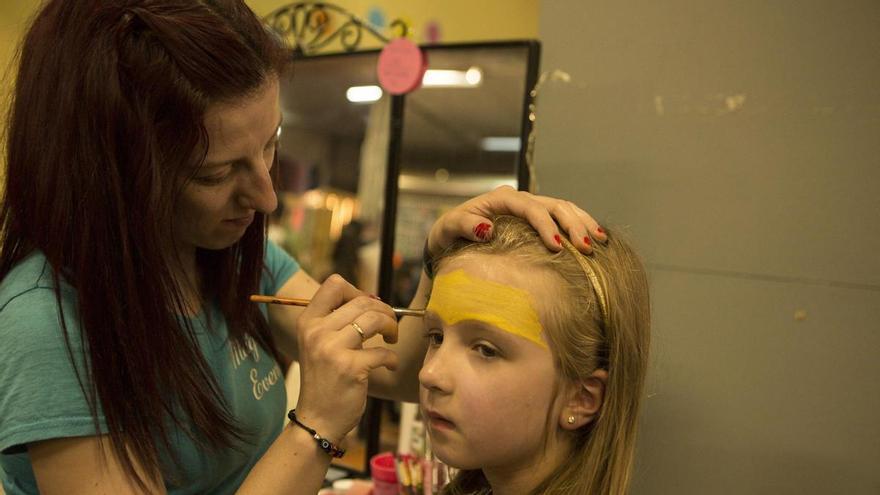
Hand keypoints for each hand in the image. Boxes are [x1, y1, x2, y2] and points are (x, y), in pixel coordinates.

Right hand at [293, 275, 398, 441]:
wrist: (317, 419)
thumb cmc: (325, 380)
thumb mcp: (319, 345)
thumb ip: (338, 321)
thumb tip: (373, 300)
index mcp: (308, 322)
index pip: (334, 284)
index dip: (358, 291)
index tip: (369, 308)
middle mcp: (316, 331)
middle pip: (362, 301)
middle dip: (384, 311)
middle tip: (389, 327)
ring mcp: (332, 349)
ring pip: (374, 319)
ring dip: (391, 326)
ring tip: (391, 339)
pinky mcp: (351, 368)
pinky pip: (383, 351)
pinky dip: (391, 358)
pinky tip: (388, 365)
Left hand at [427, 185, 605, 255]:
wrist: (449, 238)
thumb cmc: (448, 234)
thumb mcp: (448, 229)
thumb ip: (464, 226)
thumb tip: (487, 229)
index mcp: (501, 198)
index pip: (530, 207)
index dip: (545, 225)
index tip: (556, 247)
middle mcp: (520, 200)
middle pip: (555, 205)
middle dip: (573, 225)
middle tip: (587, 248)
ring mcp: (531, 208)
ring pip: (565, 209)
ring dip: (583, 224)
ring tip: (600, 242)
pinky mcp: (537, 221)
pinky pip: (564, 219)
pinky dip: (580, 227)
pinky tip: (595, 240)